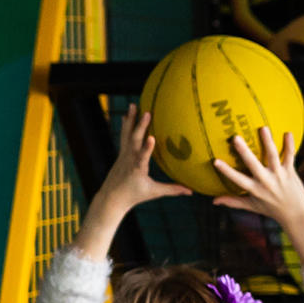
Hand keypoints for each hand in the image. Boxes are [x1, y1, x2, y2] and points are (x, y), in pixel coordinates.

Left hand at [72, 106, 190, 256]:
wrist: (112, 196)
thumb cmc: (135, 195)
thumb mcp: (154, 193)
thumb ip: (172, 190)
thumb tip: (191, 191)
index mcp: (137, 169)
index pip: (142, 158)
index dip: (147, 148)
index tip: (151, 137)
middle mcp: (129, 159)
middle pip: (134, 140)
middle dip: (140, 126)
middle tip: (147, 112)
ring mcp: (123, 155)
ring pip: (127, 134)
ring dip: (130, 119)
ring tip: (133, 105)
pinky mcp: (121, 153)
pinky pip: (124, 136)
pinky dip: (126, 125)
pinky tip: (126, 116)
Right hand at [209, 127, 303, 263]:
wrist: (297, 214)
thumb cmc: (272, 209)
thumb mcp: (252, 206)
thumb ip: (233, 201)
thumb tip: (214, 201)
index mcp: (255, 190)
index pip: (238, 179)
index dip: (226, 171)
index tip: (215, 161)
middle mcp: (267, 182)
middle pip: (254, 164)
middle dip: (244, 152)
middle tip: (236, 138)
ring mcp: (279, 176)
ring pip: (273, 156)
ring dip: (268, 142)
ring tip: (263, 128)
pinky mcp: (291, 172)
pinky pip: (290, 156)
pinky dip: (290, 145)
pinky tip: (288, 133)